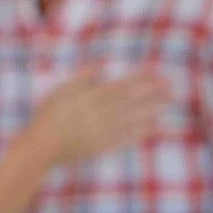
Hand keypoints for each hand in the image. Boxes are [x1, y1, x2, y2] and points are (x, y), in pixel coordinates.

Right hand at [28, 67, 169, 165]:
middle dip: (152, 93)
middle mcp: (100, 113)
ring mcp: (103, 131)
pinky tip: (155, 126)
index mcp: (91, 97)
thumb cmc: (49, 116)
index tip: (156, 74)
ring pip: (133, 118)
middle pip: (131, 101)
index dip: (141, 79)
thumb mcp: (61, 90)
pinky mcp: (104, 146)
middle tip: (171, 87)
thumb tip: (99, 65)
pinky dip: (142, 132)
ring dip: (152, 110)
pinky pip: (127, 138)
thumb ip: (82, 78)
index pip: (122, 85)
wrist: (42, 146)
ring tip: (168, 103)